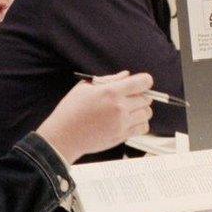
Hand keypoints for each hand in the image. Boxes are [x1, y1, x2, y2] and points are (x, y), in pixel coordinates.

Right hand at [36, 71, 153, 163]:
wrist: (64, 136)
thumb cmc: (71, 111)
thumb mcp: (85, 87)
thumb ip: (109, 80)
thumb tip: (126, 75)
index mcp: (111, 92)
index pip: (143, 82)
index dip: (144, 81)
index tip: (141, 83)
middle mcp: (119, 107)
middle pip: (147, 98)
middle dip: (140, 95)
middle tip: (129, 97)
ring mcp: (122, 123)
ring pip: (147, 113)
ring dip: (141, 110)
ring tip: (128, 110)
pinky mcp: (122, 136)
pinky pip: (143, 128)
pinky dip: (140, 123)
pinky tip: (129, 121)